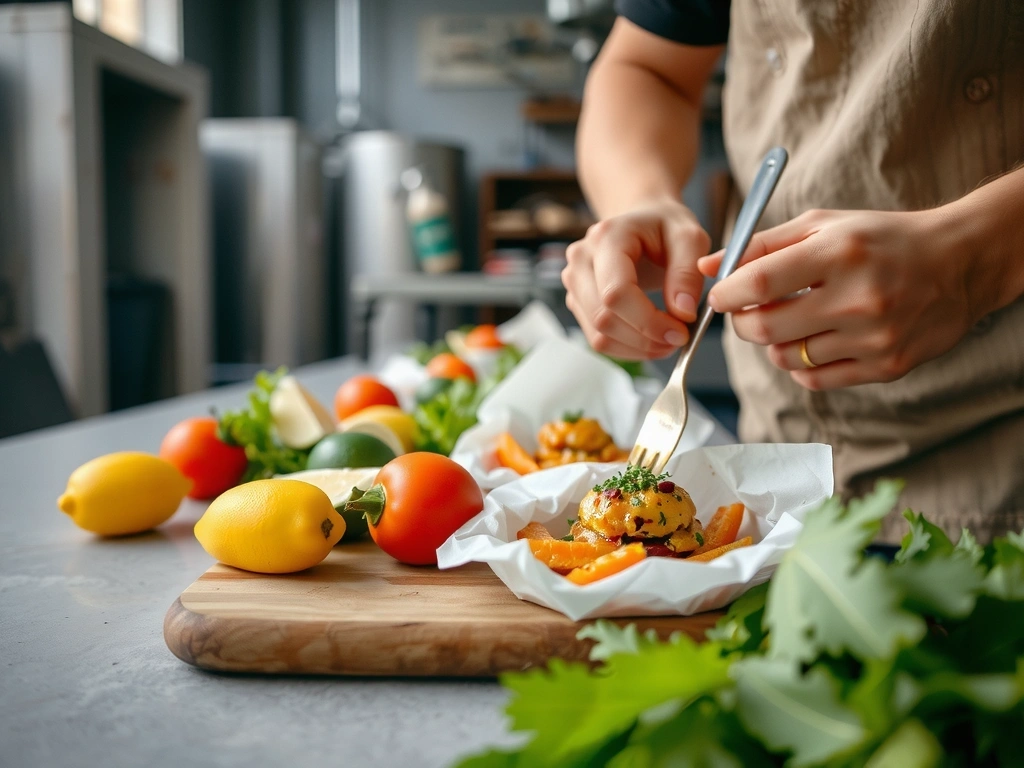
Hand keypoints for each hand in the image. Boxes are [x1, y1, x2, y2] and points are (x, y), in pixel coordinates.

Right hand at [562, 197, 709, 359]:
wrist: (642, 221)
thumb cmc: (664, 226)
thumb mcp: (689, 237)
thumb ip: (688, 273)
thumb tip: (683, 314)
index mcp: (607, 237)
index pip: (616, 292)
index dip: (648, 321)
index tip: (681, 332)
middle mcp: (581, 259)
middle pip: (603, 317)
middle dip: (645, 339)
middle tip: (678, 338)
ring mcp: (574, 282)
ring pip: (598, 335)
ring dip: (637, 348)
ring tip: (667, 340)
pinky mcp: (577, 302)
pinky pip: (597, 338)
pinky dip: (627, 348)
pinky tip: (650, 339)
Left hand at [698, 208, 986, 389]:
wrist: (960, 264)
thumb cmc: (881, 240)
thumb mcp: (824, 225)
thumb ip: (761, 245)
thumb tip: (706, 266)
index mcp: (839, 253)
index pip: (759, 282)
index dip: (727, 294)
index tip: (721, 296)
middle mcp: (858, 298)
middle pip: (765, 327)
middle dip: (742, 323)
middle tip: (746, 312)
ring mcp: (874, 338)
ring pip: (786, 358)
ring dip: (772, 343)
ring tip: (789, 321)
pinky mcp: (887, 366)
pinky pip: (815, 379)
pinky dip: (799, 364)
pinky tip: (812, 341)